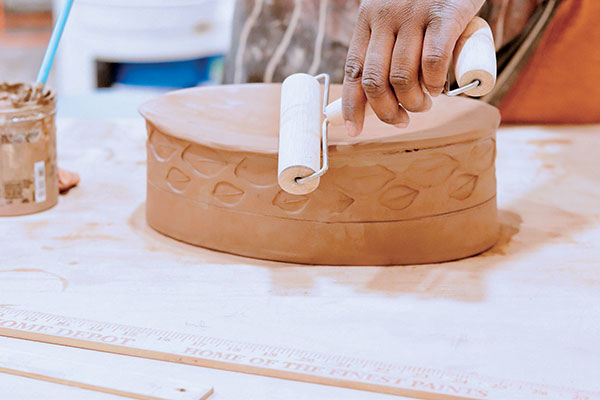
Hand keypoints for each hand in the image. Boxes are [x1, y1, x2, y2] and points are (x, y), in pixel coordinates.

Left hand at [342, 0, 483, 135]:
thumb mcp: (394, 15)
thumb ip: (385, 44)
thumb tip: (379, 94)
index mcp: (367, 19)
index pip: (353, 70)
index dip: (352, 105)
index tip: (354, 129)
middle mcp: (385, 17)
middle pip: (375, 82)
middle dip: (387, 112)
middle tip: (403, 118)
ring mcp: (414, 15)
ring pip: (403, 78)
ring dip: (413, 102)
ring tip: (425, 103)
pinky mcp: (445, 14)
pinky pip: (434, 62)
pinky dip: (435, 83)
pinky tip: (440, 87)